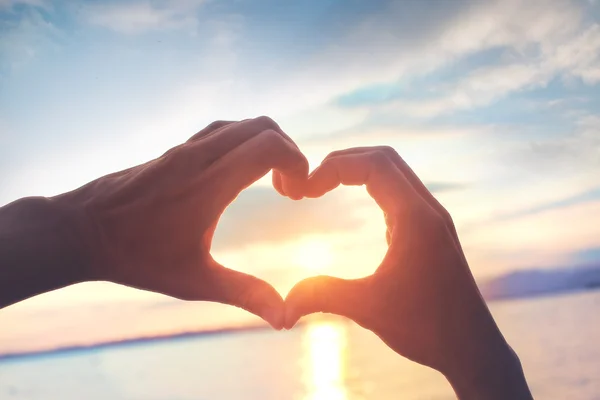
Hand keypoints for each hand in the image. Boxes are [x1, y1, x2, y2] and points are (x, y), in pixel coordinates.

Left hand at [56, 117, 307, 328]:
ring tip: (270, 181)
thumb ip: (244, 294)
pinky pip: (220, 131)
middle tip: (289, 188)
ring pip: (240, 124)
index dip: (297, 161)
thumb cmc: (134, 257)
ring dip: (265, 144)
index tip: (297, 193)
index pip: (268, 144)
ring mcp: (184, 149)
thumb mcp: (193, 281)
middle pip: (261, 125)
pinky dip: (243, 143)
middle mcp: (199, 156)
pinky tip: (237, 176)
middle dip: (288, 150)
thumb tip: (284, 318)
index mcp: (209, 184)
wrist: (78, 230)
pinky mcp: (174, 150)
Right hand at [284, 147, 531, 398]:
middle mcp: (428, 210)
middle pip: (385, 159)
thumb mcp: (368, 309)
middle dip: (344, 161)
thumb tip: (282, 305)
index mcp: (415, 219)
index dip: (335, 166)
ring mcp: (432, 220)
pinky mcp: (431, 232)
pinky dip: (374, 187)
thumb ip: (322, 296)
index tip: (306, 189)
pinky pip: (401, 193)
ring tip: (327, 185)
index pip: (374, 164)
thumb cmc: (428, 328)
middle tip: (312, 181)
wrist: (473, 349)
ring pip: (395, 173)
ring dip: (360, 171)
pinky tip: (358, 206)